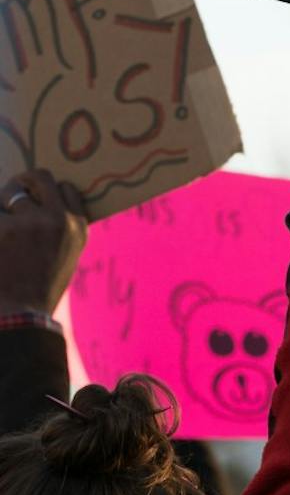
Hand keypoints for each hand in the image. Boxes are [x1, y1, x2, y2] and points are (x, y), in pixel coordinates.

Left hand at [0, 171, 87, 314]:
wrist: (22, 317)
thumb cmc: (40, 288)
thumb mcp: (67, 256)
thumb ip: (61, 228)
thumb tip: (40, 202)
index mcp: (78, 227)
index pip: (66, 189)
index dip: (48, 192)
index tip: (36, 199)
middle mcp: (59, 219)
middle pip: (40, 178)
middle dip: (24, 181)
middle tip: (13, 190)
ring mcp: (31, 222)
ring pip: (10, 192)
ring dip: (2, 203)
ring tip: (3, 224)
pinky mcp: (4, 228)